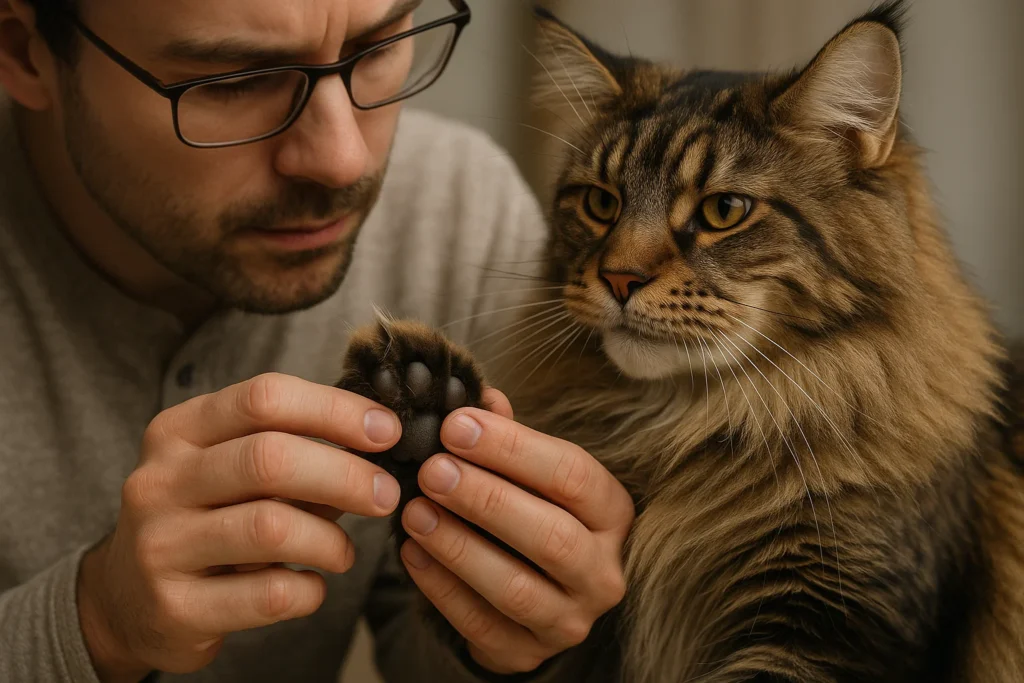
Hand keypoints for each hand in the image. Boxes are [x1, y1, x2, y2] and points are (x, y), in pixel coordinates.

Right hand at [77, 373, 403, 681]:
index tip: (386, 430)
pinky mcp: (174, 608)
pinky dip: (310, 590)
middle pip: (270, 458)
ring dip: (330, 539)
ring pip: (271, 527)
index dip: (335, 410)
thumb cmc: (204, 517)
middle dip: (345, 474)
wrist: (125, 600)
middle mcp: (160, 481)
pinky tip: (312, 586)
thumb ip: (294, 449)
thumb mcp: (231, 469)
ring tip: (344, 552)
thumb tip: (379, 438)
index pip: (264, 398)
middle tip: (387, 494)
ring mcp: (160, 546)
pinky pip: (269, 594)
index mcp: (179, 431)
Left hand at [398, 389, 634, 674]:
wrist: (537, 593)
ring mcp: (569, 620)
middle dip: (486, 500)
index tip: (458, 426)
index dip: (513, 449)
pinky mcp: (528, 654)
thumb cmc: (534, 512)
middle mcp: (603, 571)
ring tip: (414, 511)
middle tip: (432, 470)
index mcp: (612, 513)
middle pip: (551, 536)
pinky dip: (441, 589)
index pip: (573, 475)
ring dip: (459, 547)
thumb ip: (509, 437)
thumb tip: (482, 396)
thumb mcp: (533, 473)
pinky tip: (411, 553)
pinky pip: (481, 626)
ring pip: (517, 588)